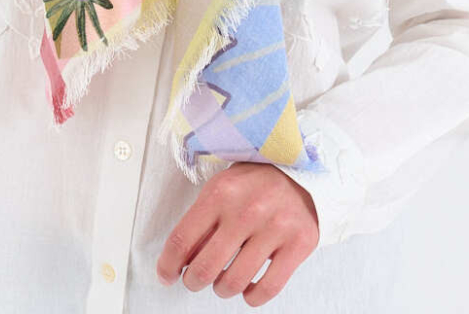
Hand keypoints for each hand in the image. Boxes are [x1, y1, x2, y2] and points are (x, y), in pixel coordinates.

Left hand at [156, 161, 319, 305]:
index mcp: (221, 192)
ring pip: (234, 282)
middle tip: (195, 280)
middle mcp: (247, 210)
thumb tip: (181, 261)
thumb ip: (202, 222)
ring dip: (222, 289)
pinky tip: (248, 288)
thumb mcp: (222, 188)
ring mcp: (275, 227)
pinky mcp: (298, 243)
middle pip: (205, 268)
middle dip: (193, 282)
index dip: (167, 265)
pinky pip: (267, 288)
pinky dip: (252, 297)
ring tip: (223, 282)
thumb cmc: (254, 183)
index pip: (182, 239)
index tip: (166, 275)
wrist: (302, 171)